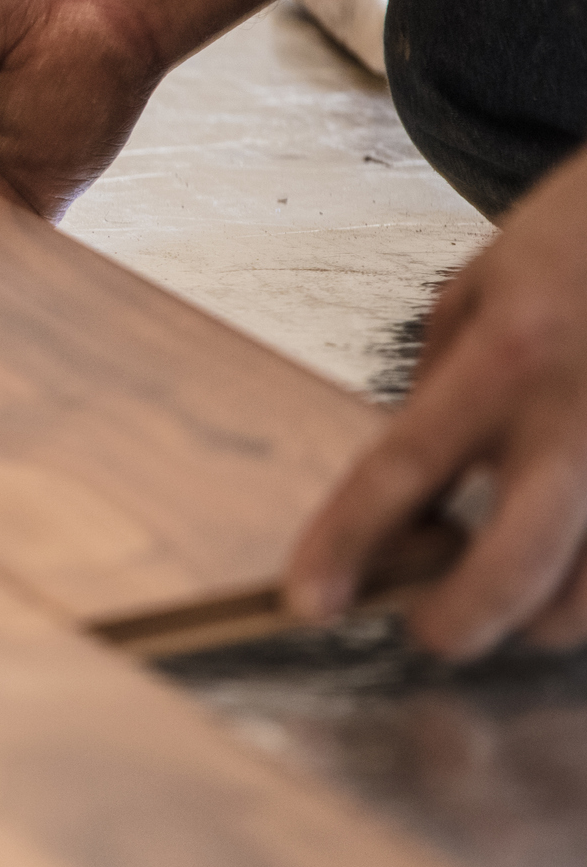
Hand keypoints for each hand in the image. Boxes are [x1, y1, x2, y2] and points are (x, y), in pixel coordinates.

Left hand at [289, 146, 586, 658]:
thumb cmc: (582, 236)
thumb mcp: (481, 287)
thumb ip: (442, 383)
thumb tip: (413, 487)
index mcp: (507, 355)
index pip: (404, 467)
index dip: (347, 541)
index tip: (308, 601)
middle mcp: (582, 412)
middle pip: (515, 561)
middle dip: (461, 620)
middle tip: (429, 631)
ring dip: (544, 617)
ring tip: (514, 600)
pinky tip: (572, 567)